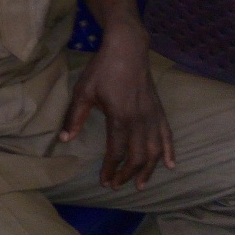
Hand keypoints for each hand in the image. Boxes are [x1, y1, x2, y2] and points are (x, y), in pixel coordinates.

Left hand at [60, 25, 175, 188]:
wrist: (127, 48)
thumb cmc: (103, 69)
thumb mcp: (83, 91)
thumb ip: (75, 117)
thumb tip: (64, 139)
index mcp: (120, 118)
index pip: (117, 152)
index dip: (111, 169)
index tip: (104, 182)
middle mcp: (140, 120)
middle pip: (138, 156)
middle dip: (127, 174)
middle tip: (117, 185)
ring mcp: (152, 116)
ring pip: (154, 150)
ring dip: (148, 170)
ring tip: (140, 184)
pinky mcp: (159, 110)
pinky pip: (167, 135)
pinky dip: (169, 151)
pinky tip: (170, 165)